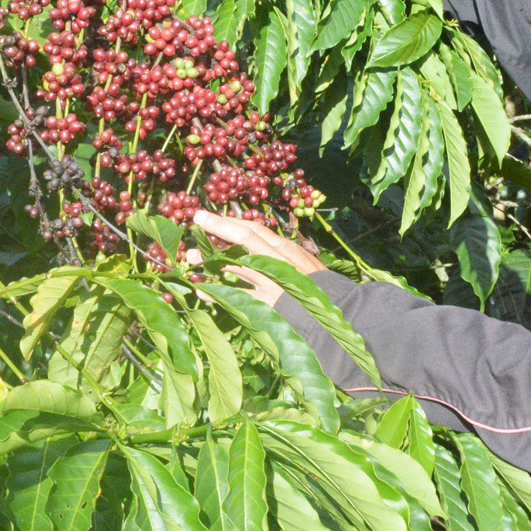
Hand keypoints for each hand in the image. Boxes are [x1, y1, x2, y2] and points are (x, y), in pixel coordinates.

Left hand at [188, 209, 325, 306]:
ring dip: (211, 259)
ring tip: (191, 256)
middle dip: (219, 226)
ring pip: (235, 263)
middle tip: (196, 218)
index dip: (231, 221)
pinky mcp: (267, 303)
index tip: (211, 216)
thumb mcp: (306, 266)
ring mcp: (271, 281)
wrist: (340, 313)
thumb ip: (287, 257)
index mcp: (286, 250)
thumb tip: (264, 248)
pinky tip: (201, 291)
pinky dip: (216, 293)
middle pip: (244, 237)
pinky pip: (235, 296)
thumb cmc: (323, 289)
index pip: (255, 229)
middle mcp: (278, 260)